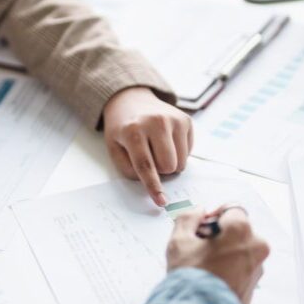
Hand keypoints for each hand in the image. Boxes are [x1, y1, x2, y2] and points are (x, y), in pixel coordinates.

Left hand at [103, 87, 193, 206]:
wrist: (132, 101)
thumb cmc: (122, 130)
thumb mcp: (115, 148)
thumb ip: (129, 169)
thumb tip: (154, 183)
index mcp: (133, 130)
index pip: (145, 165)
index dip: (153, 186)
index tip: (161, 202)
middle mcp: (156, 122)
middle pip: (168, 166)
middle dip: (160, 171)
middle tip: (150, 159)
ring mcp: (173, 119)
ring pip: (181, 162)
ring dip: (170, 164)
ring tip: (157, 150)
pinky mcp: (185, 120)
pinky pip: (188, 153)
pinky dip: (178, 153)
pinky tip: (166, 141)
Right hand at [166, 208, 269, 303]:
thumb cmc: (191, 278)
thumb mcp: (180, 240)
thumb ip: (188, 218)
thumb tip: (198, 211)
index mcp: (241, 231)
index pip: (231, 209)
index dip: (214, 214)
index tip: (202, 225)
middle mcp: (255, 247)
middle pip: (237, 230)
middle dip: (219, 234)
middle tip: (198, 246)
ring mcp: (257, 267)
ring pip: (240, 249)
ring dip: (224, 251)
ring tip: (202, 265)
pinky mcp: (255, 285)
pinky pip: (242, 267)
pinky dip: (229, 267)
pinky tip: (210, 277)